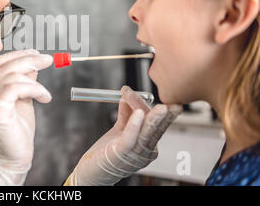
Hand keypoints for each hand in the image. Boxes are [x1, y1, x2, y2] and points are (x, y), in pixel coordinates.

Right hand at [0, 49, 52, 185]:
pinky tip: (43, 97)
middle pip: (8, 65)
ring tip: (45, 93)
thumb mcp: (23, 99)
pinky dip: (34, 89)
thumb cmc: (15, 131)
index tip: (37, 54)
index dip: (20, 54)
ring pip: (12, 75)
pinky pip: (16, 88)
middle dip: (31, 60)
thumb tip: (33, 65)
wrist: (11, 156)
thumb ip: (25, 81)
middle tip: (48, 60)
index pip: (1, 61)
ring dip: (35, 81)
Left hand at [67, 85, 181, 185]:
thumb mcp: (119, 130)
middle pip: (155, 128)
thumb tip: (127, 96)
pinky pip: (131, 137)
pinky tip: (138, 114)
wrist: (92, 171)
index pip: (157, 124)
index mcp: (148, 145)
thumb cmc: (106, 153)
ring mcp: (135, 154)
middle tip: (173, 104)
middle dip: (164, 116)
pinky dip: (135, 125)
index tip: (162, 99)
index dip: (158, 110)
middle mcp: (145, 151)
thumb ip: (126, 114)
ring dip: (153, 119)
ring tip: (161, 108)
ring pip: (147, 132)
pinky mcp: (121, 153)